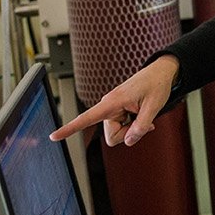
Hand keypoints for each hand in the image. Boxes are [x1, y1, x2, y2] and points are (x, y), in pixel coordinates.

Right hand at [50, 55, 178, 146]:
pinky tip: (142, 114)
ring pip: (118, 134)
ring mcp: (113, 110)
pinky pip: (123, 128)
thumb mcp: (154, 107)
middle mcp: (108, 106)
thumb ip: (141, 126)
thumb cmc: (156, 85)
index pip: (86, 118)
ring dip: (132, 129)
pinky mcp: (118, 112)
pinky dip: (134, 126)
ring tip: (143, 112)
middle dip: (128, 134)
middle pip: (112, 136)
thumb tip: (130, 141)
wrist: (160, 73)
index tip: (53, 136)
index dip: (69, 128)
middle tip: (144, 121)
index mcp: (112, 102)